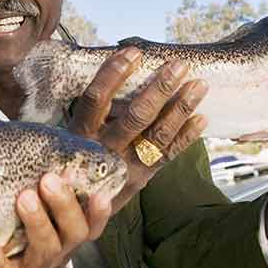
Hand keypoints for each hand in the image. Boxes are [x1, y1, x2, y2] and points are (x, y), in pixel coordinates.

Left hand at [0, 170, 110, 267]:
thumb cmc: (3, 225)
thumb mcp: (23, 201)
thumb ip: (33, 178)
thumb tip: (35, 141)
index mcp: (63, 230)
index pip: (91, 222)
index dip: (100, 212)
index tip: (99, 193)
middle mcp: (55, 250)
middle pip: (75, 233)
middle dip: (65, 205)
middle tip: (48, 180)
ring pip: (46, 251)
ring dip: (38, 224)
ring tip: (23, 199)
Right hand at [69, 47, 208, 208]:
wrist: (69, 214)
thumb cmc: (70, 161)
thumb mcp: (65, 135)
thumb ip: (87, 111)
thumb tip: (111, 69)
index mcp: (81, 134)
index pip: (96, 99)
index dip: (113, 74)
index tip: (133, 52)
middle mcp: (104, 150)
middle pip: (135, 116)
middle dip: (160, 88)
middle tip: (179, 66)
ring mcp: (125, 167)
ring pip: (158, 136)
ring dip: (181, 109)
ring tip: (199, 85)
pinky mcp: (141, 179)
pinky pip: (167, 156)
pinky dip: (186, 137)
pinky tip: (202, 118)